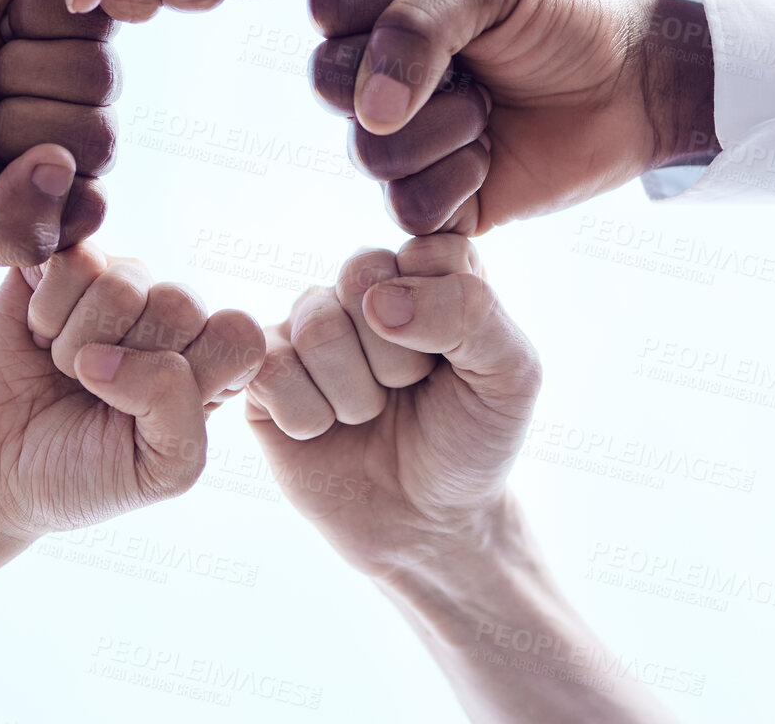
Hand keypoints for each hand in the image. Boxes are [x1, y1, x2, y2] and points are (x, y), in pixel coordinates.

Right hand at [0, 0, 118, 263]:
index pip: (91, 205)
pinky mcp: (82, 4)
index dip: (29, 185)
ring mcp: (86, 62)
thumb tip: (64, 167)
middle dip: (18, 123)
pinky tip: (5, 16)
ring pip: (99, 75)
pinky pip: (100, 15)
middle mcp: (79, 125)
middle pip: (99, 138)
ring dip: (24, 66)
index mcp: (56, 187)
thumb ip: (12, 234)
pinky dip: (37, 14)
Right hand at [0, 247, 264, 539]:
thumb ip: (178, 412)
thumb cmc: (82, 476)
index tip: (147, 416)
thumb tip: (113, 356)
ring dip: (78, 341)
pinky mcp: (60, 263)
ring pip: (125, 280)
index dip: (194, 373)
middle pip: (181, 302)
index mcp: (209, 366)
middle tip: (92, 392)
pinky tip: (36, 335)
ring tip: (62, 368)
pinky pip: (73, 259)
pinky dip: (46, 309)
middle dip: (126, 361)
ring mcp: (114, 285)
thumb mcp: (158, 471)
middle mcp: (168, 318)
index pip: (240, 335)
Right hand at [246, 234, 540, 576]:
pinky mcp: (263, 372)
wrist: (427, 525)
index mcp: (427, 270)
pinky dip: (310, 418)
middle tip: (408, 391)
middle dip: (397, 356)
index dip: (448, 316)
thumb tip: (378, 301)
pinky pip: (269, 369)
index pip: (428, 249)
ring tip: (369, 415)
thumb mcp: (511, 375)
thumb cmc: (471, 441)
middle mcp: (363, 287)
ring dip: (356, 395)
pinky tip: (325, 431)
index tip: (458, 361)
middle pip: (360, 275)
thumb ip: (471, 311)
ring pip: (316, 326)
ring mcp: (306, 326)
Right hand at [309, 0, 717, 235]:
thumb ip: (414, 21)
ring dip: (443, 130)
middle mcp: (379, 77)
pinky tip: (492, 157)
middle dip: (407, 77)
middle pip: (327, 83)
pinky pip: (406, 208)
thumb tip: (370, 112)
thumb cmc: (562, 18)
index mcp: (383, 9)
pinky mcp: (435, 202)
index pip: (324, 6)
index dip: (371, 11)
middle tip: (469, 68)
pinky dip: (457, 182)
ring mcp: (404, 141)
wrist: (633, 84)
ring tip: (489, 111)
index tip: (433, 4)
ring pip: (368, 153)